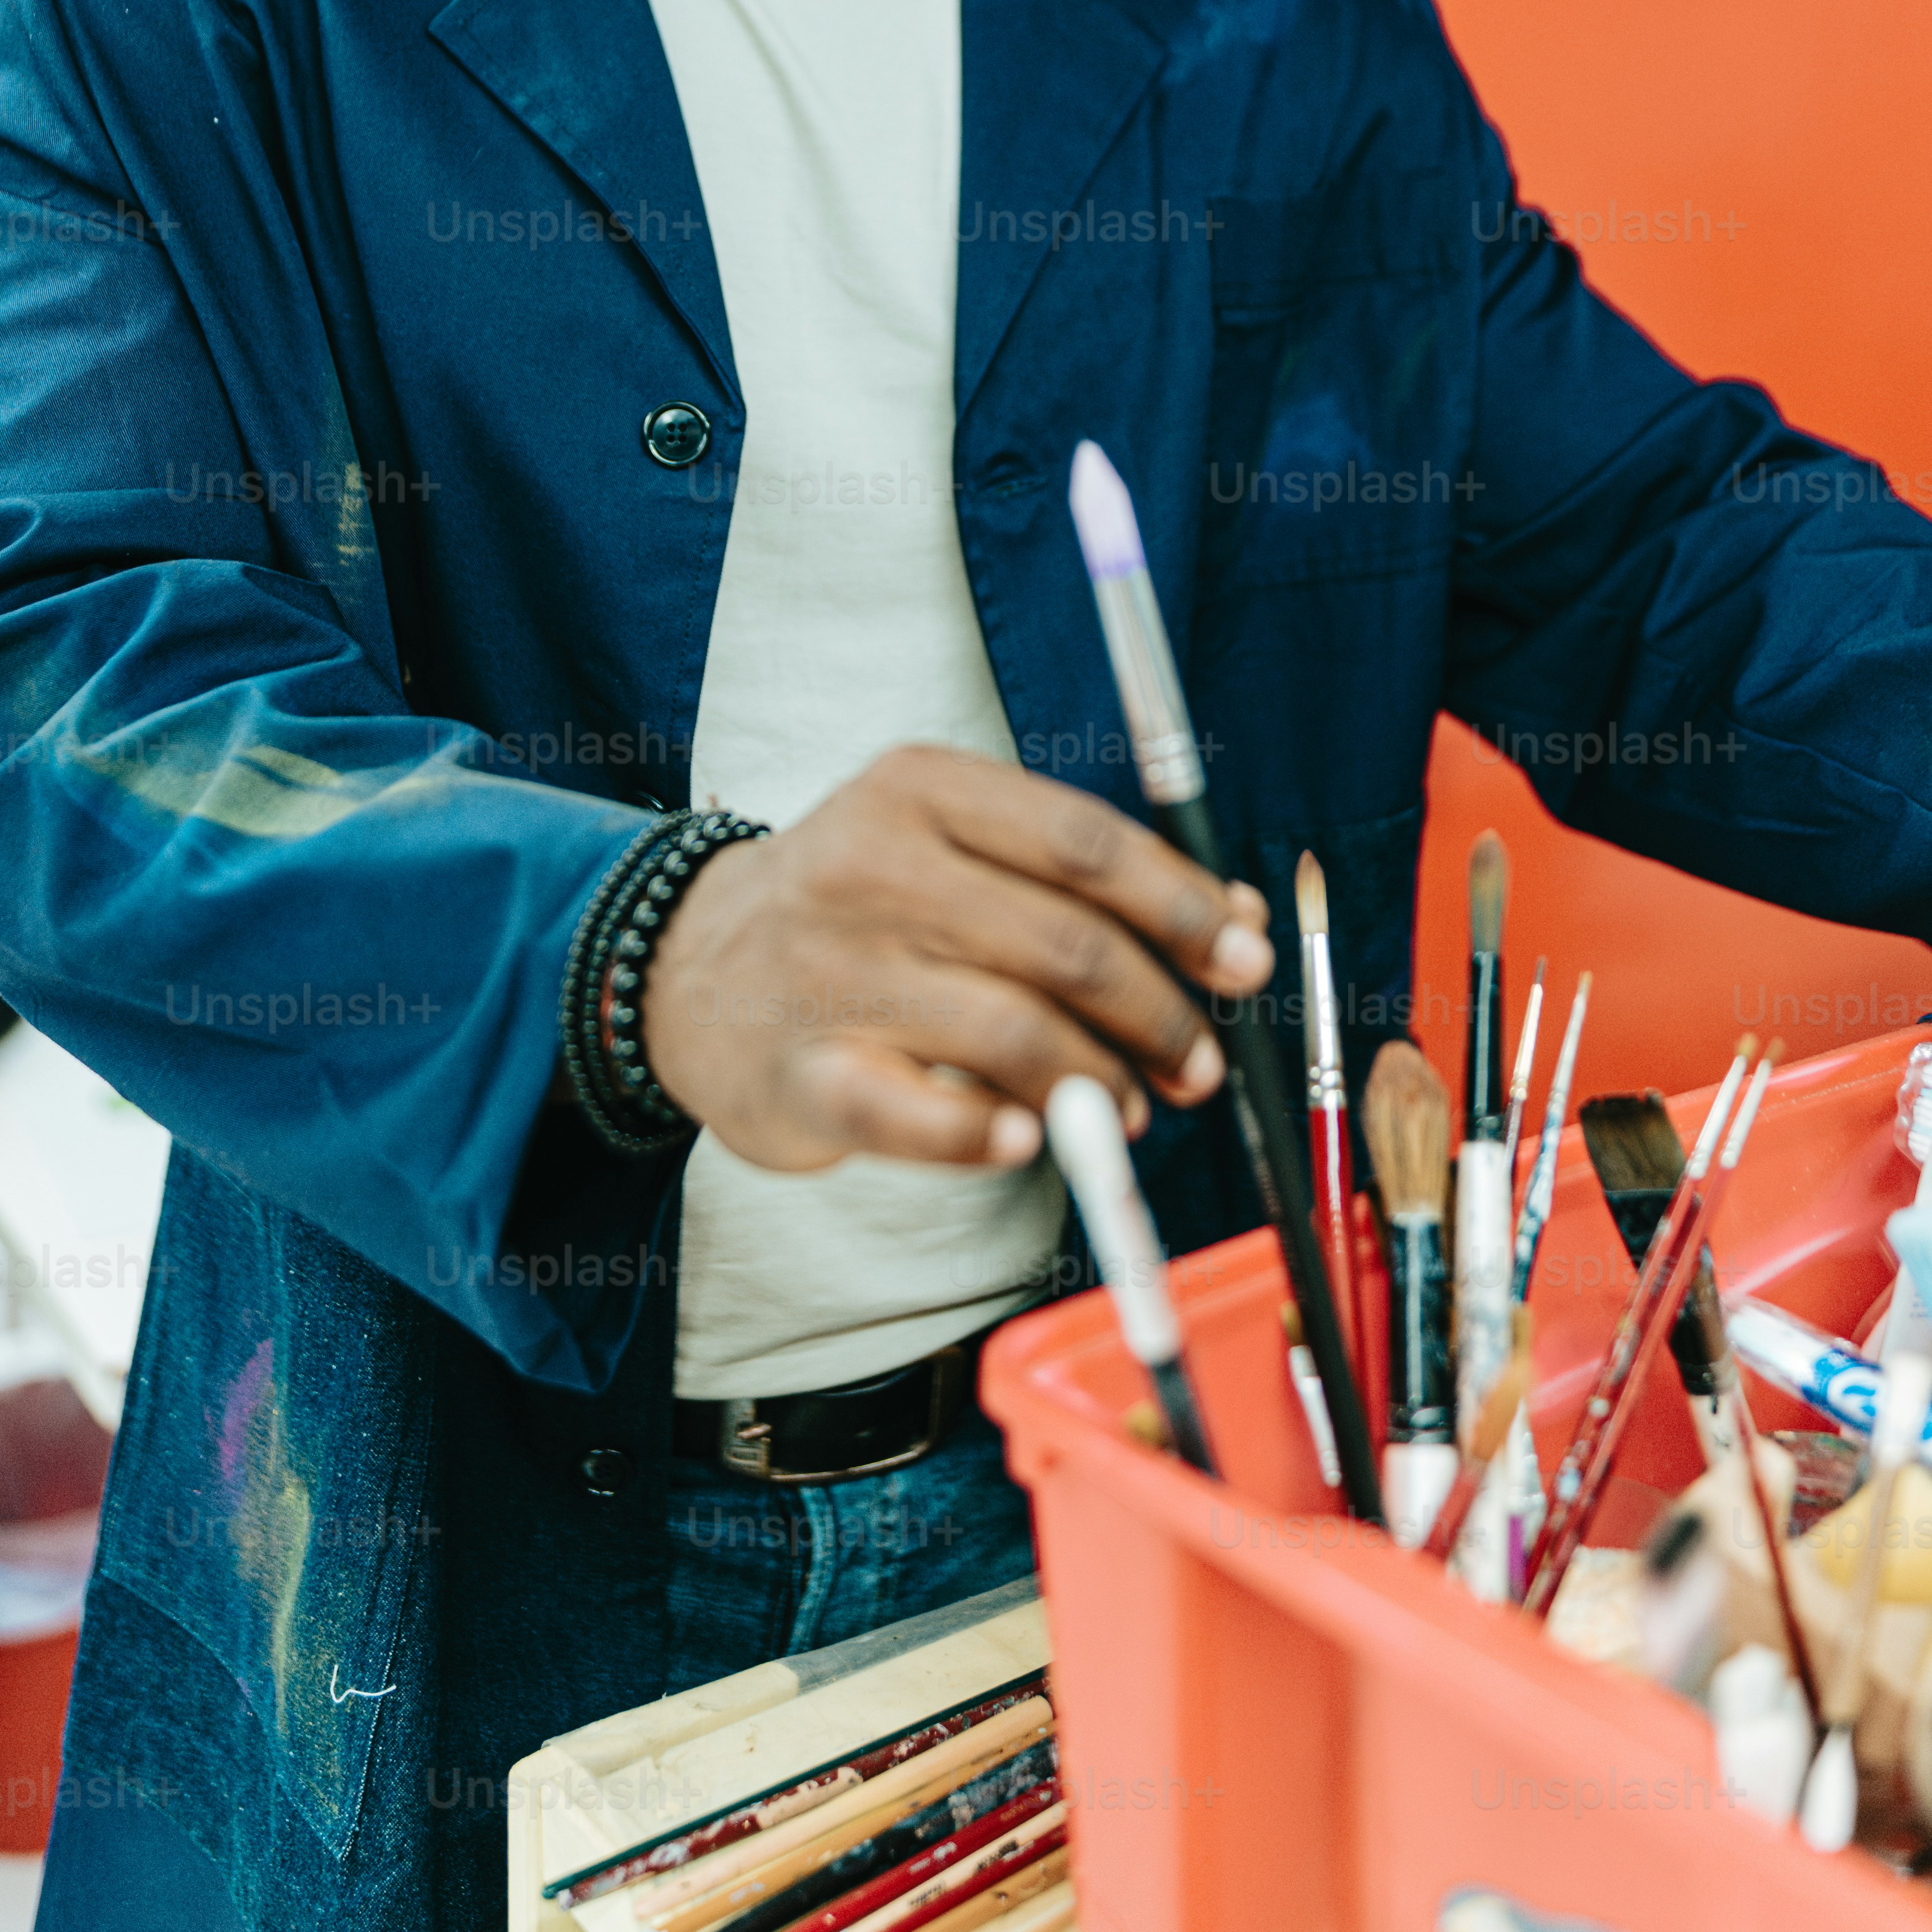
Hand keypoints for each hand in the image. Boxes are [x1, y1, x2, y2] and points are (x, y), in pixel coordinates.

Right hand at [639, 744, 1274, 1174]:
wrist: (687, 969)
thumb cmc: (860, 907)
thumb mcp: (954, 851)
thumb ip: (1083, 880)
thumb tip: (1236, 921)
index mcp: (921, 790)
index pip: (1083, 843)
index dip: (1181, 907)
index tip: (1243, 958)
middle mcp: (872, 866)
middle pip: (1063, 942)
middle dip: (1157, 1011)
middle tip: (1196, 1061)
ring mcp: (832, 971)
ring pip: (1012, 1031)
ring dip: (1099, 1082)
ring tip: (1130, 1109)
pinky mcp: (804, 1073)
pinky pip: (920, 1116)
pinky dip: (991, 1137)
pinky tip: (1032, 1141)